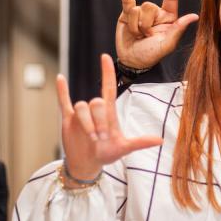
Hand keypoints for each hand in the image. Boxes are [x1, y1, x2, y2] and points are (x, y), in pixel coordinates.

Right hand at [56, 53, 162, 182]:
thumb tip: (161, 140)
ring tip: (93, 138)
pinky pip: (63, 101)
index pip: (108, 88)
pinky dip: (62, 90)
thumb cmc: (107, 154)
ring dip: (87, 123)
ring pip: (81, 107)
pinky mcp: (69, 119)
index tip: (105, 57)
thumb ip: (140, 142)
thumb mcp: (124, 148)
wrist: (88, 164)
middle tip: (102, 137)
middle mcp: (95, 110)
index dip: (107, 72)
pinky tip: (60, 77)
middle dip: (99, 119)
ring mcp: (81, 114)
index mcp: (109, 113)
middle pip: (95, 102)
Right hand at [116, 0, 198, 68]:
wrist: (133, 60)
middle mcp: (156, 14)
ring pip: (137, 9)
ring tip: (137, 35)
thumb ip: (178, 29)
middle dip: (145, 24)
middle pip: (149, 6)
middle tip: (145, 36)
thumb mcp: (167, 44)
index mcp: (169, 18)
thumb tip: (194, 16)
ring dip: (135, 25)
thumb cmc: (152, 54)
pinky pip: (127, 1)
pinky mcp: (127, 14)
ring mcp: (141, 13)